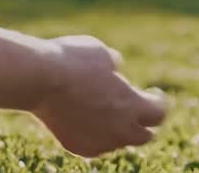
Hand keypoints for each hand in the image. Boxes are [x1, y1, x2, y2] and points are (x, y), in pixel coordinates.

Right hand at [30, 35, 168, 157]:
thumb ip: (114, 65)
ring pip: (117, 142)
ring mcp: (98, 142)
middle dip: (143, 123)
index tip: (152, 93)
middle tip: (136, 109)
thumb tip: (115, 69)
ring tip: (106, 110)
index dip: (158, 102)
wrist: (39, 80)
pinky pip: (94, 145)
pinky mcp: (77, 147)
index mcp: (132, 105)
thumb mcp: (101, 53)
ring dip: (117, 129)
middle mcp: (119, 130)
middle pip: (144, 136)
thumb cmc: (73, 61)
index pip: (159, 114)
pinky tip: (85, 119)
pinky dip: (95, 134)